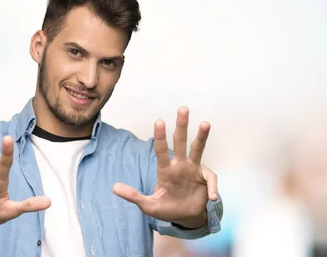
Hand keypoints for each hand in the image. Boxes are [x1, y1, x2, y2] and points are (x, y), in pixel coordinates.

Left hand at [113, 107, 217, 227]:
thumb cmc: (167, 209)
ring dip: (201, 137)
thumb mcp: (148, 205)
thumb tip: (113, 187)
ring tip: (205, 123)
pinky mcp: (206, 179)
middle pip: (180, 142)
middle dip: (181, 126)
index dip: (160, 137)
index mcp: (165, 170)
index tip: (159, 121)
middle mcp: (180, 165)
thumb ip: (133, 196)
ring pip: (197, 149)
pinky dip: (213, 188)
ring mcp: (194, 170)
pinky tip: (212, 198)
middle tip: (182, 109)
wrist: (186, 218)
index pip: (160, 151)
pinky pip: (211, 179)